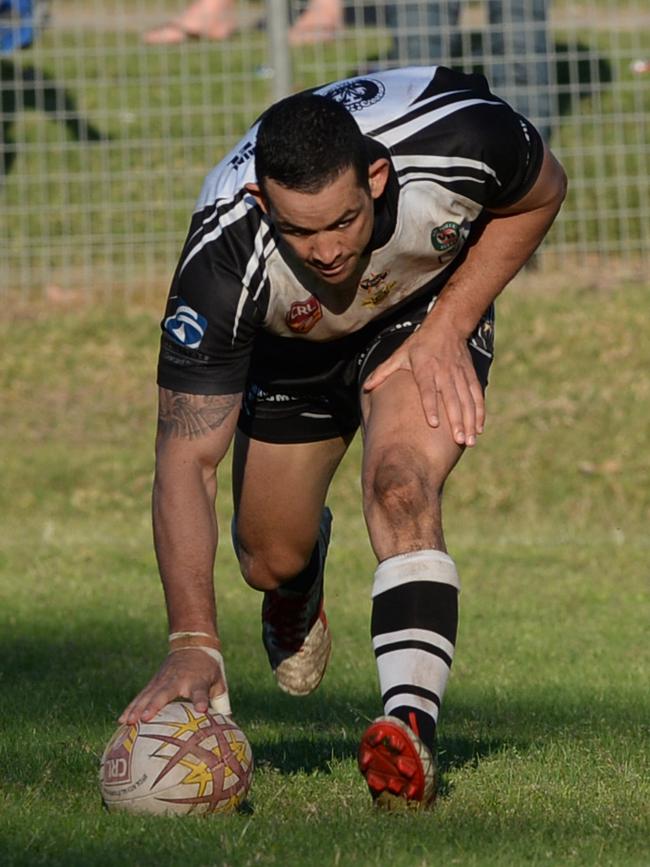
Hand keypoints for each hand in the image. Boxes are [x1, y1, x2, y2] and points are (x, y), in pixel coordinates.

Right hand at [119, 649, 227, 723]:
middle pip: (165, 693)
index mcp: (197, 680)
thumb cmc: (207, 667)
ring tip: (127, 722)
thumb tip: (226, 726)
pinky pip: (141, 696)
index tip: (201, 710)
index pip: (200, 690)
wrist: (191, 644)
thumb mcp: (218, 680)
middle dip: (155, 705)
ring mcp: (163, 680)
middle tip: (146, 718)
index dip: (200, 699)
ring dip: (137, 708)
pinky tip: (121, 720)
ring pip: (148, 694)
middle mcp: (178, 679)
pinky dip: (131, 707)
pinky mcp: (154, 682)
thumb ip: (220, 701)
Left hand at [363, 326, 484, 446]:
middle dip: (457, 421)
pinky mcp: (470, 375)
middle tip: (459, 440)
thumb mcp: (400, 354)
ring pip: (467, 401)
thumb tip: (366, 387)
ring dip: (470, 421)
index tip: (433, 424)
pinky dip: (479, 412)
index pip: (428, 390)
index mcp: (426, 369)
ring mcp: (459, 375)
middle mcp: (444, 373)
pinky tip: (479, 428)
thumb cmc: (420, 343)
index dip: (431, 406)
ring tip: (470, 441)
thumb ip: (384, 371)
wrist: (447, 326)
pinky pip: (476, 396)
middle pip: (452, 400)